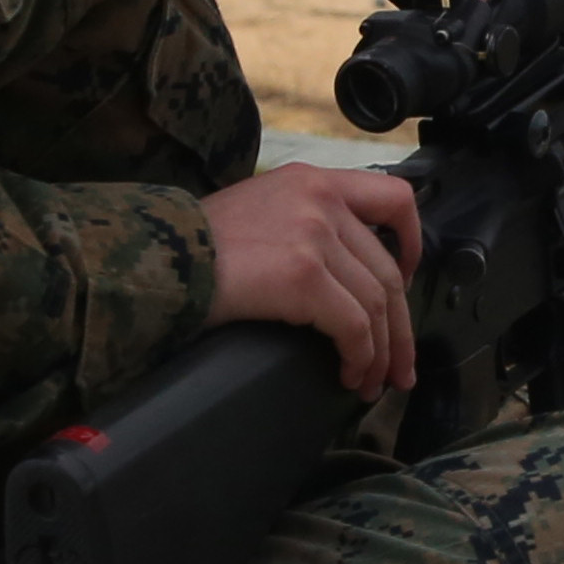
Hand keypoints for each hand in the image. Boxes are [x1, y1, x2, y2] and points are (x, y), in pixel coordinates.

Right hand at [200, 162, 421, 397]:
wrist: (151, 257)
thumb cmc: (191, 248)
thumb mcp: (254, 212)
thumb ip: (298, 224)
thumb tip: (335, 278)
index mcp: (311, 180)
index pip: (392, 198)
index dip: (412, 243)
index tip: (409, 278)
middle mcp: (321, 199)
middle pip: (387, 269)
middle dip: (400, 327)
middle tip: (398, 368)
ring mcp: (315, 235)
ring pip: (377, 303)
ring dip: (379, 353)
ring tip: (369, 383)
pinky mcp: (304, 275)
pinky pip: (354, 327)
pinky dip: (358, 357)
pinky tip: (347, 374)